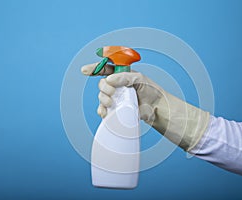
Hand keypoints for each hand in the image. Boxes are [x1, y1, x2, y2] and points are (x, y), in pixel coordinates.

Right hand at [81, 62, 209, 150]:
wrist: (157, 109)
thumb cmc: (151, 91)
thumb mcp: (140, 79)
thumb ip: (125, 78)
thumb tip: (109, 80)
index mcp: (122, 75)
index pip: (106, 69)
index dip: (94, 68)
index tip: (84, 70)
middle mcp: (117, 86)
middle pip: (102, 84)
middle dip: (103, 88)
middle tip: (112, 92)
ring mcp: (116, 98)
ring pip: (102, 97)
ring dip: (102, 99)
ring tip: (110, 103)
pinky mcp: (117, 109)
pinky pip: (104, 109)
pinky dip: (102, 111)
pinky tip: (105, 113)